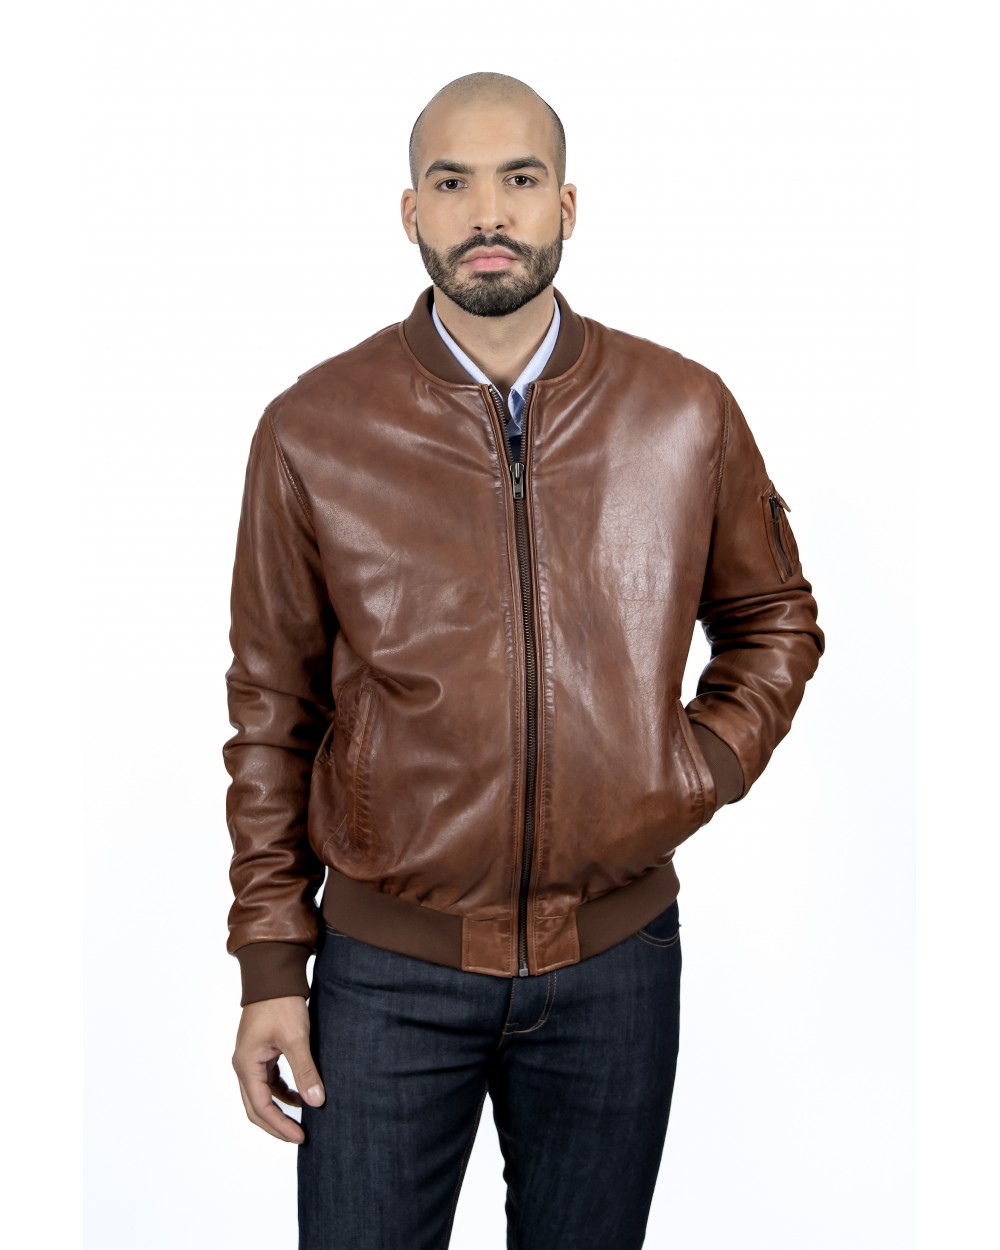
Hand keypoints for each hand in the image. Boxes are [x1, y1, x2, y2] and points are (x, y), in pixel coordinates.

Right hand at [232, 995, 325, 1142]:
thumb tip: (316, 1102)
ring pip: (261, 1094)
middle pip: (256, 1106)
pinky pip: (268, 1080)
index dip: (280, 1126)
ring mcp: (251, 1058)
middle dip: (277, 1124)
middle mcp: (243, 1065)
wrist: (273, 974)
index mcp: (246, 1065)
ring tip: (302, 1120)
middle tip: (300, 1137)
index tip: (301, 1137)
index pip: (261, 1108)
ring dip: (279, 1108)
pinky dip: (281, 1091)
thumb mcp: (296, 1038)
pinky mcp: (260, 1050)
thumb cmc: (281, 1003)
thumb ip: (305, 1071)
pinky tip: (299, 1095)